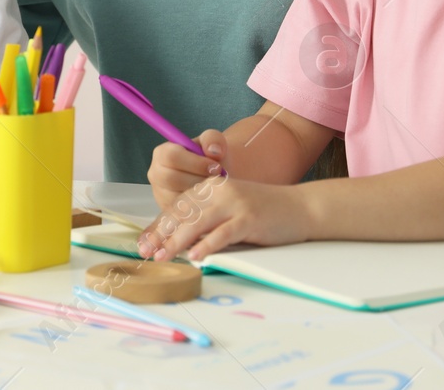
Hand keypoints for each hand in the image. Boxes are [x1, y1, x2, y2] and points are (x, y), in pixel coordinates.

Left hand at [135, 177, 310, 262]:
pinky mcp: (249, 217)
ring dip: (178, 242)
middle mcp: (219, 190)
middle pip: (183, 214)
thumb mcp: (229, 210)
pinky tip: (197, 256)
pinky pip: (224, 233)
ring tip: (165, 257)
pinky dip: (208, 245)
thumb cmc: (262, 212)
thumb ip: (206, 220)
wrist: (299, 207)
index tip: (145, 243)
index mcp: (211, 187)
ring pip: (198, 223)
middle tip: (148, 252)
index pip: (178, 206)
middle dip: (163, 235)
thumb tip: (177, 242)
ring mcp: (234, 202)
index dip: (159, 225)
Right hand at [148, 129, 227, 206]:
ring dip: (200, 194)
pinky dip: (200, 208)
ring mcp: (160, 194)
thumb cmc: (211, 158)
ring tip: (214, 189)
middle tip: (217, 180)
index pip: (171, 157)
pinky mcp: (169, 212)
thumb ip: (213, 139)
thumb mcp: (213, 141)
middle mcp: (156, 174)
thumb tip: (214, 151)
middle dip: (198, 180)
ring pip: (178, 197)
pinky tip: (210, 200)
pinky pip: (182, 213)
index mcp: (162, 153)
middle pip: (172, 179)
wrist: (215, 176)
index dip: (195, 163)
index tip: (215, 167)